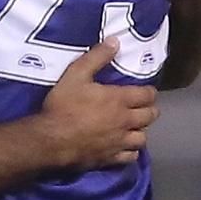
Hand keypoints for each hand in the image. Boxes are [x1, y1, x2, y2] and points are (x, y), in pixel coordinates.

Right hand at [32, 38, 157, 171]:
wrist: (49, 140)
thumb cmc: (62, 106)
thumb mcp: (75, 75)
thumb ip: (96, 57)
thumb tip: (116, 41)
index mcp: (120, 99)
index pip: (148, 95)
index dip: (148, 92)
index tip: (142, 92)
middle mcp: (125, 121)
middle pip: (150, 116)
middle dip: (148, 111)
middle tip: (139, 109)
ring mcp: (119, 141)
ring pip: (143, 138)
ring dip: (140, 132)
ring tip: (132, 129)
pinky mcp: (111, 158)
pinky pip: (131, 157)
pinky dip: (130, 152)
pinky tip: (123, 147)